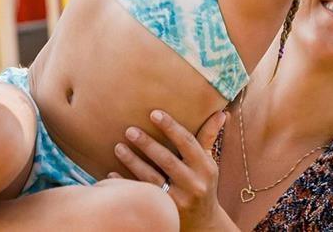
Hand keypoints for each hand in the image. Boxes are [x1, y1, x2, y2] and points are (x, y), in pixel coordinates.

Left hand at [112, 109, 233, 230]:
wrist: (204, 223)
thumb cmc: (203, 184)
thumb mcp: (209, 162)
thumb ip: (209, 137)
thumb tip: (221, 113)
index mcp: (206, 167)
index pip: (187, 142)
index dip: (171, 127)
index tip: (154, 113)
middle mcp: (195, 184)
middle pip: (167, 160)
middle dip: (147, 144)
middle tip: (130, 130)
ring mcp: (180, 200)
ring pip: (152, 178)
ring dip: (133, 161)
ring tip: (118, 147)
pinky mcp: (166, 212)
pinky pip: (142, 194)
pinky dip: (126, 183)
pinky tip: (111, 173)